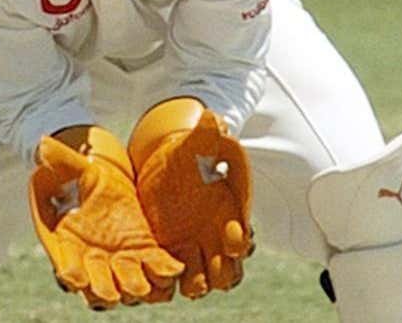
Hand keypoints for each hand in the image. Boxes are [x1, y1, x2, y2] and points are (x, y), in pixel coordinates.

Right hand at [28, 131, 183, 309]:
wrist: (106, 177)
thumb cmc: (79, 175)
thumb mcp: (69, 165)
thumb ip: (58, 159)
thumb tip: (42, 145)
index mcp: (68, 242)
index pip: (67, 267)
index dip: (72, 274)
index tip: (77, 278)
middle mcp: (93, 259)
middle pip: (99, 286)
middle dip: (106, 290)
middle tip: (115, 292)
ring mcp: (120, 259)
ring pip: (128, 286)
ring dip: (137, 288)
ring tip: (145, 286)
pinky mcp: (146, 252)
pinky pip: (156, 270)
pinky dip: (164, 272)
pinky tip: (172, 268)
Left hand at [130, 102, 252, 299]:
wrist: (162, 161)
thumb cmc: (188, 151)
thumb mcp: (197, 141)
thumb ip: (207, 135)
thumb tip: (214, 118)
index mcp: (230, 214)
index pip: (241, 239)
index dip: (238, 241)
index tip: (230, 233)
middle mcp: (215, 237)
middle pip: (228, 271)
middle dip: (222, 274)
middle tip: (210, 270)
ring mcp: (192, 246)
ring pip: (203, 279)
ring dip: (198, 284)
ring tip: (187, 282)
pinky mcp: (168, 250)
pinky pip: (173, 276)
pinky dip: (170, 280)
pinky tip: (161, 277)